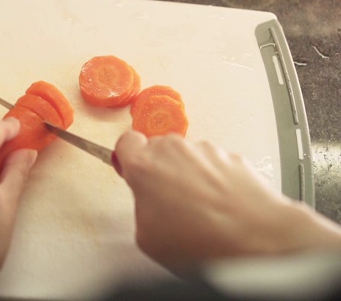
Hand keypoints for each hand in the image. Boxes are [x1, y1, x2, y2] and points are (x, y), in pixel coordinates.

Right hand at [113, 131, 340, 269]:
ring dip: (189, 176)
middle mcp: (174, 150)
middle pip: (158, 148)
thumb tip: (148, 207)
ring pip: (187, 156)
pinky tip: (219, 207)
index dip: (127, 157)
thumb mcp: (148, 238)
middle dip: (161, 170)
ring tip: (199, 210)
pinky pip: (214, 164)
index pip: (126, 143)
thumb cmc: (204, 241)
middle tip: (167, 199)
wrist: (257, 240)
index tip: (130, 169)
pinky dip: (214, 180)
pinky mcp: (231, 156)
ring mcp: (205, 150)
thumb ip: (140, 208)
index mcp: (144, 166)